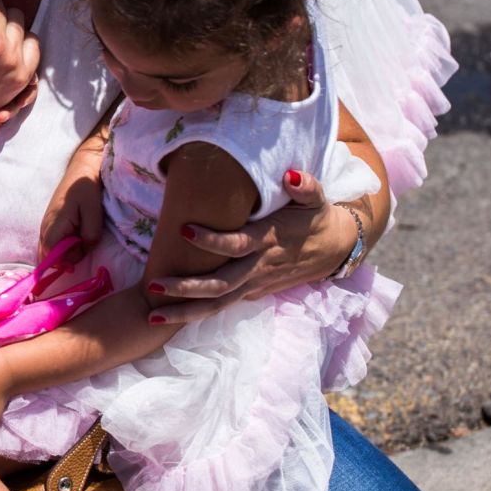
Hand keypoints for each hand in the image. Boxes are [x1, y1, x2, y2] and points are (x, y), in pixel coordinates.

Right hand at [38, 149, 104, 263]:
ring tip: (81, 239)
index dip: (62, 262)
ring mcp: (46, 225)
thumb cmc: (87, 189)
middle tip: (83, 245)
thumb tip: (83, 249)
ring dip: (65, 252)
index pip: (49, 254)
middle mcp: (45, 227)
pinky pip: (52, 243)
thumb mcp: (93, 211)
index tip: (78, 258)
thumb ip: (90, 234)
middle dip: (65, 259)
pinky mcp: (50, 224)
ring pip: (49, 250)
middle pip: (47, 255)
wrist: (81, 170)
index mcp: (55, 224)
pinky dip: (63, 246)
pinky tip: (76, 236)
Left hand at [147, 169, 355, 323]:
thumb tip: (291, 175)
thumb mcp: (317, 199)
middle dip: (186, 288)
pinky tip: (170, 315)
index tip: (183, 229)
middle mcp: (260, 267)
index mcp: (269, 240)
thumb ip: (306, 187)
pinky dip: (198, 313)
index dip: (211, 240)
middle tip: (153, 284)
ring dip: (186, 311)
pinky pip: (224, 305)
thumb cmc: (317, 218)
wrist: (337, 249)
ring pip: (219, 303)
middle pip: (221, 284)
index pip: (237, 244)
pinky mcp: (255, 292)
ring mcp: (257, 283)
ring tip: (153, 314)